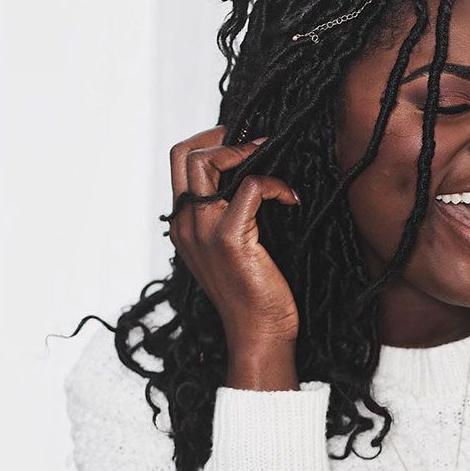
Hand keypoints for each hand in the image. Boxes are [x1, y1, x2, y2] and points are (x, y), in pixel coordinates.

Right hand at [167, 126, 300, 349]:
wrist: (258, 333)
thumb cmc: (253, 293)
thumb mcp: (230, 251)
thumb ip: (228, 217)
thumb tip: (252, 179)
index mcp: (183, 225)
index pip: (179, 163)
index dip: (209, 142)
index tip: (242, 143)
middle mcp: (186, 224)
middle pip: (184, 154)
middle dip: (222, 137)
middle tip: (257, 142)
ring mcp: (203, 231)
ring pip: (206, 162)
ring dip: (244, 152)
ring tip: (271, 160)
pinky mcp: (229, 239)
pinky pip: (250, 187)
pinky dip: (274, 184)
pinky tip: (290, 198)